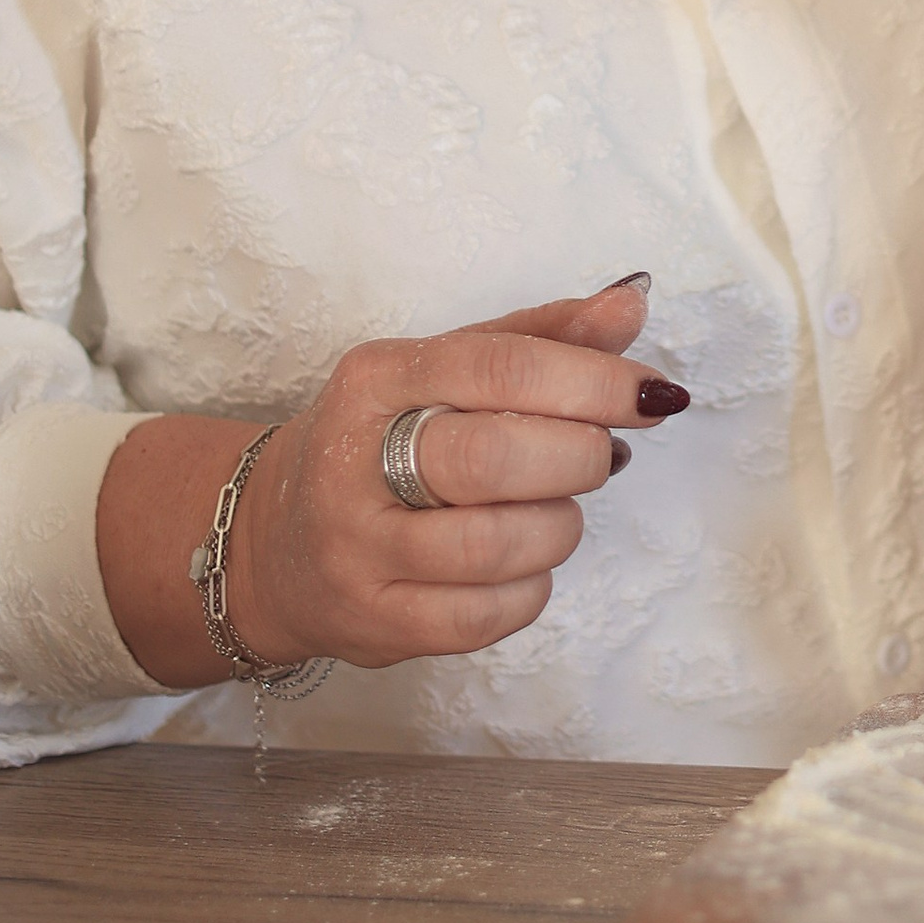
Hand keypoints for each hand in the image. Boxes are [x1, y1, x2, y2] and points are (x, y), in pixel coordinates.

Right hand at [98, 281, 685, 686]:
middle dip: (580, 457)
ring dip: (559, 527)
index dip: (593, 382)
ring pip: (496, 546)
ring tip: (556, 510)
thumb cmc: (385, 441)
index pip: (500, 370)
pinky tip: (524, 564)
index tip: (651, 395)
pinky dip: (531, 590)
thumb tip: (634, 299)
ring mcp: (357, 550)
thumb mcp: (446, 371)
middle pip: (495, 459)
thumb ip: (541, 338)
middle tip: (603, 455)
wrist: (272, 544)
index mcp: (378, 378)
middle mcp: (353, 461)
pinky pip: (485, 617)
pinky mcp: (373, 623)